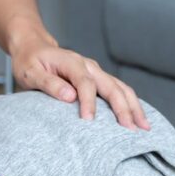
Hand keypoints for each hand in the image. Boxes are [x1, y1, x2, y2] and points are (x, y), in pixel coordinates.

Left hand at [9, 29, 149, 129]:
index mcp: (72, 63)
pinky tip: (139, 117)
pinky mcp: (99, 79)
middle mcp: (89, 66)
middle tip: (131, 129)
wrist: (34, 46)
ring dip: (134, 107)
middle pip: (112, 86)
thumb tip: (69, 97)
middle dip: (123, 108)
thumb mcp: (30, 72)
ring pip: (121, 88)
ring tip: (144, 126)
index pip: (85, 84)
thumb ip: (49, 84)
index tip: (89, 121)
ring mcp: (97, 72)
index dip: (88, 103)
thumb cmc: (29, 61)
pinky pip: (120, 90)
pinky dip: (131, 103)